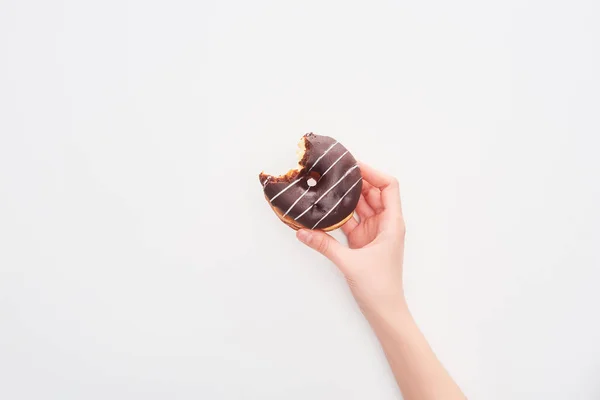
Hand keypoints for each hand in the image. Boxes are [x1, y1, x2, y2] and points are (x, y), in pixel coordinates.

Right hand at [296, 162, 405, 315]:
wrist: (385, 311)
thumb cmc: (379, 287)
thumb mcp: (350, 263)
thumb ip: (324, 245)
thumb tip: (301, 231)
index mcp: (392, 223)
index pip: (388, 186)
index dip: (373, 172)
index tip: (353, 165)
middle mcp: (385, 223)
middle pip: (373, 192)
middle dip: (356, 180)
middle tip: (334, 170)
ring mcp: (373, 232)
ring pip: (361, 206)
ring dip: (346, 196)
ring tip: (328, 183)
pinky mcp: (363, 242)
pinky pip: (351, 221)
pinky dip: (339, 215)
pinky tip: (325, 208)